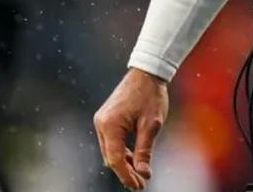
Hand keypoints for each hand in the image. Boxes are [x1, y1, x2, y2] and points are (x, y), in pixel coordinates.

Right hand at [93, 67, 169, 189]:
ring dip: (123, 162)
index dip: (127, 175)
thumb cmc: (150, 95)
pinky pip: (111, 141)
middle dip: (125, 171)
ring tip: (139, 174)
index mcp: (110, 125)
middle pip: (110, 156)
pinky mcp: (106, 118)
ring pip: (110, 150)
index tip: (139, 186)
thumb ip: (144, 150)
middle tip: (141, 183)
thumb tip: (143, 173)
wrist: (147, 72)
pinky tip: (133, 158)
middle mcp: (101, 123)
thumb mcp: (151, 125)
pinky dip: (121, 151)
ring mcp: (102, 120)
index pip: (115, 159)